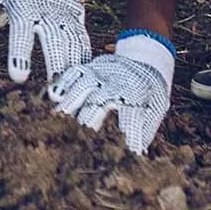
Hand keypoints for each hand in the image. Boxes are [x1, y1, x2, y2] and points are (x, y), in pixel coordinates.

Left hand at [0, 0, 90, 82]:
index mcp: (22, 4)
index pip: (21, 33)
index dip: (19, 55)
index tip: (18, 78)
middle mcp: (46, 7)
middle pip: (53, 40)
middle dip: (55, 67)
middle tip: (55, 94)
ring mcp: (64, 9)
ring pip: (72, 40)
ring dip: (72, 65)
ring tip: (71, 89)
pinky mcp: (75, 10)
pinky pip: (82, 34)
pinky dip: (84, 53)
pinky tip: (84, 71)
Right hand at [50, 34, 174, 154]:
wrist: (145, 57)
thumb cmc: (151, 89)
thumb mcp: (156, 108)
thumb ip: (146, 130)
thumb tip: (138, 154)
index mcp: (136, 94)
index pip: (132, 119)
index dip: (130, 138)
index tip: (127, 153)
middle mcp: (116, 82)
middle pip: (99, 103)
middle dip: (89, 123)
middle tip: (79, 141)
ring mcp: (100, 72)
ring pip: (82, 86)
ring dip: (70, 104)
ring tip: (58, 118)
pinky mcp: (90, 65)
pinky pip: (73, 72)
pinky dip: (63, 83)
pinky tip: (53, 96)